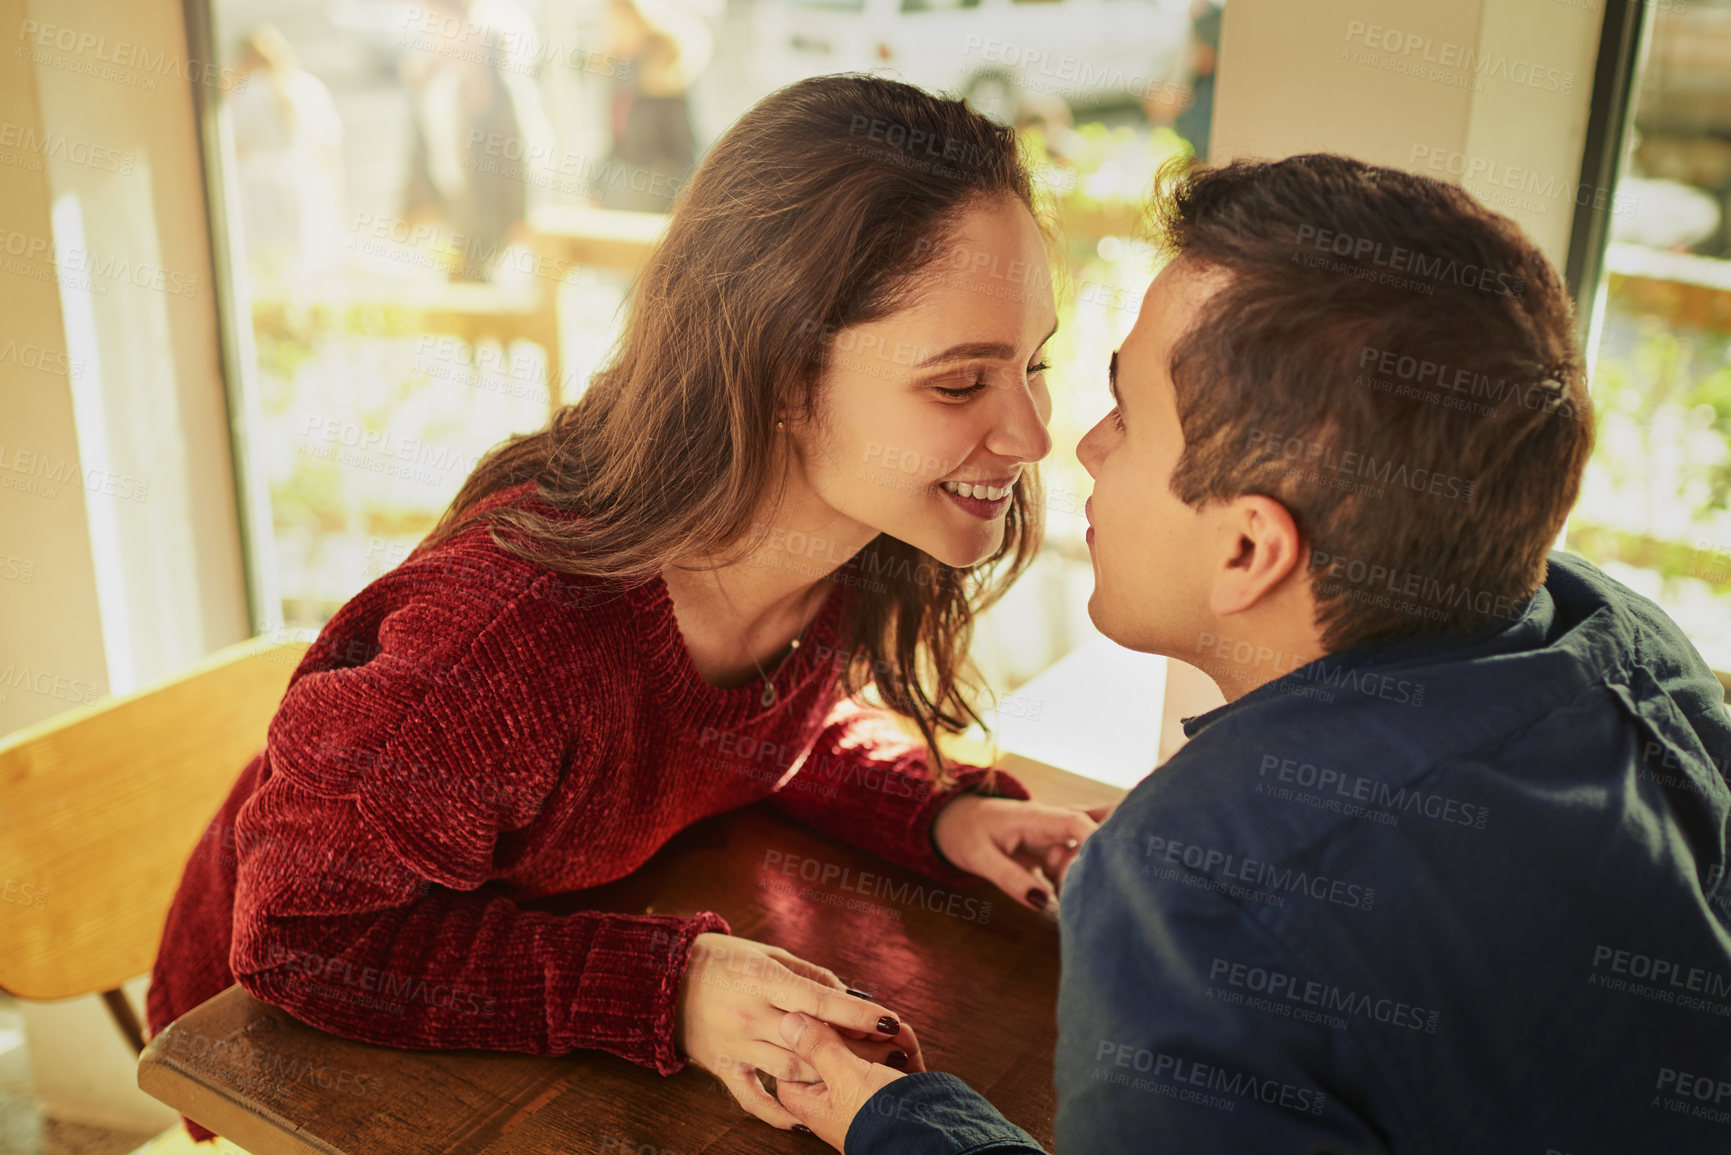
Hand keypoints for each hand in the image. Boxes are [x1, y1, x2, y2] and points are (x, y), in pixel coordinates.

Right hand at [673, 934, 922, 1130]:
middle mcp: (749, 1016)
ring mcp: (735, 1045)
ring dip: (827, 1075)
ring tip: (858, 1075)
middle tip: (888, 1052)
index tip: (889, 1019)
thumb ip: (807, 974)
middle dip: (853, 1048)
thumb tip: (846, 994)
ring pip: (791, 1071)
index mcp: (762, 980)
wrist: (662, 978)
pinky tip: (802, 1120)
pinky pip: (752, 1099)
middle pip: (811, 1040)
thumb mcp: (766, 953)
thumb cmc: (723, 959)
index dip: (856, 1011)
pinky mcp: (722, 1068)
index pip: (818, 999)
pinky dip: (778, 1113)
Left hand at [774, 1011, 907, 1149]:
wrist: (930, 1140)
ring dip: (879, 1036)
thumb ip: (817, 1047)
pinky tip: (903, 1036)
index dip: (808, 1034)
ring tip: (890, 1030)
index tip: (823, 1017)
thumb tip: (787, 1021)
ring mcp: (864, 1092)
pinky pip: (890, 1056)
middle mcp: (834, 1098)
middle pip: (832, 1047)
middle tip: (865, 1027)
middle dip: (853, 1033)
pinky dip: (898, 1044)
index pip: (793, 1057)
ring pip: (864, 1049)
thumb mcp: (845, 1078)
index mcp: (810, 1101)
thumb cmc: (880, 1120)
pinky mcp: (892, 1087)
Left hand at [931, 794, 1101, 911]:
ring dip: (1083, 871)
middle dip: (1092, 862)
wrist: (953, 819)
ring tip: (1070, 895)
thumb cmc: (965, 833)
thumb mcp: (980, 859)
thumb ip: (1011, 879)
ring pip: (1082, 849)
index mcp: (1034, 817)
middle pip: (1087, 835)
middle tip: (1074, 892)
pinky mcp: (1051, 847)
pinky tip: (1067, 893)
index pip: (1076, 822)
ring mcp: (1052, 834)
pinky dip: (1075, 876)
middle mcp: (1049, 822)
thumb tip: (1043, 901)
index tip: (1105, 868)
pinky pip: (1073, 859)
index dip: (1096, 840)